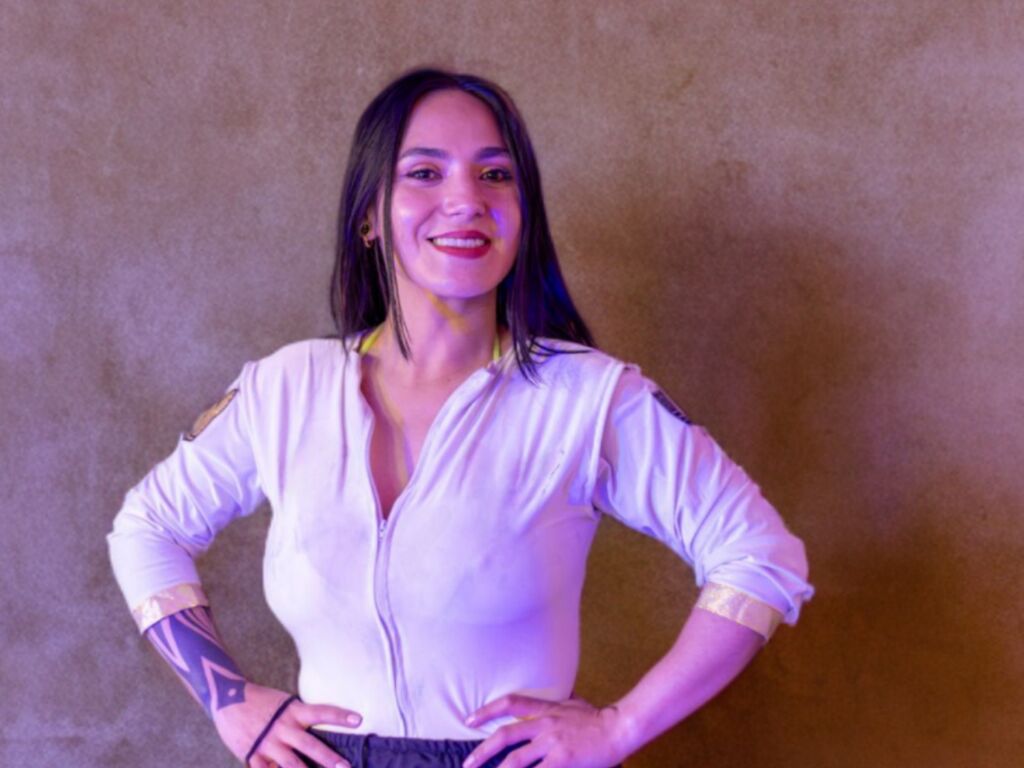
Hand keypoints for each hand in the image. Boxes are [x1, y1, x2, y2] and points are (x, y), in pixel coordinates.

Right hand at [212, 682, 362, 767]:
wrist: (228, 699)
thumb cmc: (261, 701)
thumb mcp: (284, 704)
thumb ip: (299, 718)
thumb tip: (319, 732)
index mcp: (293, 711)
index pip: (322, 712)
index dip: (340, 716)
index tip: (359, 720)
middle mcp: (283, 727)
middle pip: (309, 744)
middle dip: (328, 758)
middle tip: (345, 767)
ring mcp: (267, 743)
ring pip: (291, 764)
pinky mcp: (253, 755)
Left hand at [462, 694, 629, 767]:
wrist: (619, 726)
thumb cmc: (599, 717)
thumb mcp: (575, 703)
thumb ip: (562, 701)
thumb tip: (562, 692)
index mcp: (546, 709)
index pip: (511, 703)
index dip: (487, 710)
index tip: (469, 719)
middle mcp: (545, 723)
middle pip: (505, 735)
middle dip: (483, 751)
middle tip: (467, 764)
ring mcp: (552, 742)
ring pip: (516, 760)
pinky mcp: (562, 759)